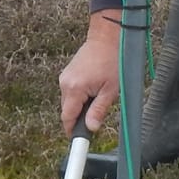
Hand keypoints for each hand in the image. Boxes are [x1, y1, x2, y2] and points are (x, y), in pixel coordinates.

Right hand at [59, 12, 120, 131]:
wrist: (107, 37)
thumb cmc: (113, 61)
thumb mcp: (110, 90)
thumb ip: (98, 110)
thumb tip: (91, 128)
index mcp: (74, 89)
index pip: (67, 118)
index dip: (72, 131)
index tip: (79, 141)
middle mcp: (65, 83)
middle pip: (68, 110)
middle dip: (80, 116)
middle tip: (98, 113)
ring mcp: (65, 77)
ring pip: (70, 101)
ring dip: (81, 105)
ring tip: (99, 94)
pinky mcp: (68, 73)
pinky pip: (71, 91)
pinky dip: (81, 95)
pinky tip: (94, 87)